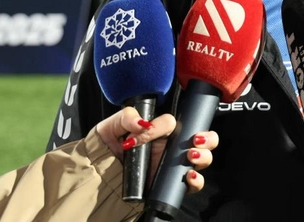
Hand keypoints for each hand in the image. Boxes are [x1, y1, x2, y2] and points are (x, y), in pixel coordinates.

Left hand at [95, 106, 218, 192]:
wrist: (96, 181)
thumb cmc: (105, 151)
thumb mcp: (110, 127)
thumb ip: (125, 118)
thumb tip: (142, 123)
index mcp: (159, 131)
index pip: (173, 123)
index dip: (163, 126)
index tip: (145, 134)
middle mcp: (170, 147)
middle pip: (201, 138)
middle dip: (207, 137)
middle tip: (195, 141)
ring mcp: (173, 167)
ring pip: (203, 159)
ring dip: (204, 156)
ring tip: (191, 156)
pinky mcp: (170, 185)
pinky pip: (193, 185)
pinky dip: (197, 181)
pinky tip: (189, 177)